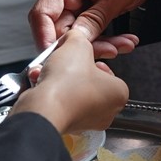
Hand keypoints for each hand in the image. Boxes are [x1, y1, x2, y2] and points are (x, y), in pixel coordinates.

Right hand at [10, 31, 127, 133]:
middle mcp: (105, 112)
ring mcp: (85, 122)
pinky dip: (48, 90)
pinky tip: (40, 80)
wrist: (42, 110)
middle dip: (71, 68)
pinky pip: (58, 102)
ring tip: (49, 69)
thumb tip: (75, 35)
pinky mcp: (65, 125)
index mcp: (119, 93)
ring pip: (70, 90)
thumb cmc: (67, 85)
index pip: (108, 70)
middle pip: (87, 80)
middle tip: (64, 60)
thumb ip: (78, 36)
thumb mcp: (77, 45)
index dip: (90, 58)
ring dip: (57, 77)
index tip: (80, 53)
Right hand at [29, 0, 160, 54]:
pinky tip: (123, 42)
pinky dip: (105, 39)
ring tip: (123, 46)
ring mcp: (77, 0)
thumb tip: (76, 41)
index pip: (43, 13)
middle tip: (109, 52)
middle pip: (60, 29)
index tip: (58, 58)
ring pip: (77, 34)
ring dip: (99, 44)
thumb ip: (96, 18)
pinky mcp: (88, 9)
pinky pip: (89, 31)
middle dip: (84, 45)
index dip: (45, 38)